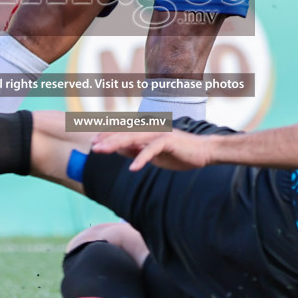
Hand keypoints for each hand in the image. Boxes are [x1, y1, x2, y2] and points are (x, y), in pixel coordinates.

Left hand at [89, 129, 214, 170]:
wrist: (204, 151)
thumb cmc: (179, 153)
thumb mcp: (154, 153)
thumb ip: (137, 149)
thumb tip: (119, 149)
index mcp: (147, 131)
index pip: (124, 131)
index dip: (108, 135)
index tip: (94, 142)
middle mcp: (151, 129)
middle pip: (125, 133)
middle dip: (107, 139)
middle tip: (93, 146)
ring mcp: (159, 133)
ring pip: (133, 137)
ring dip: (116, 144)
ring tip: (102, 151)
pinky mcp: (169, 141)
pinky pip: (152, 149)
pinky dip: (142, 158)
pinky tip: (132, 168)